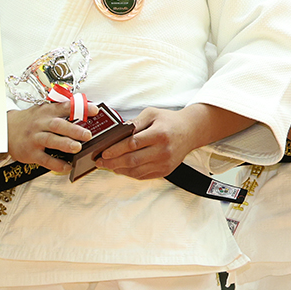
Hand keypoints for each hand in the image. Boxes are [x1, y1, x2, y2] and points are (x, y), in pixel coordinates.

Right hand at [7, 101, 96, 173]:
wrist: (5, 129)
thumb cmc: (29, 121)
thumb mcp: (43, 111)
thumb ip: (60, 111)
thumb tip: (84, 109)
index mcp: (47, 112)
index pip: (65, 107)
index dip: (80, 108)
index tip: (95, 110)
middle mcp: (41, 124)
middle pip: (58, 125)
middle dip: (73, 130)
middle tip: (87, 135)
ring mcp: (35, 138)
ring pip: (50, 140)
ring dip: (65, 144)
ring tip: (77, 148)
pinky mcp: (31, 153)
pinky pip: (45, 159)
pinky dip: (56, 164)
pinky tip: (67, 167)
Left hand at [98, 103, 225, 179]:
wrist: (190, 131)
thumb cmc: (169, 121)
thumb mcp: (151, 114)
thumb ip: (134, 123)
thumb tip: (117, 132)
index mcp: (159, 134)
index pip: (133, 144)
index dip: (116, 150)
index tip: (103, 153)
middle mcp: (163, 151)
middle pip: (133, 160)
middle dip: (113, 162)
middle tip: (100, 162)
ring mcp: (165, 163)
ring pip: (137, 171)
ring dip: (119, 169)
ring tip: (108, 165)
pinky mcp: (165, 171)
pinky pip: (144, 175)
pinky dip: (130, 173)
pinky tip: (121, 169)